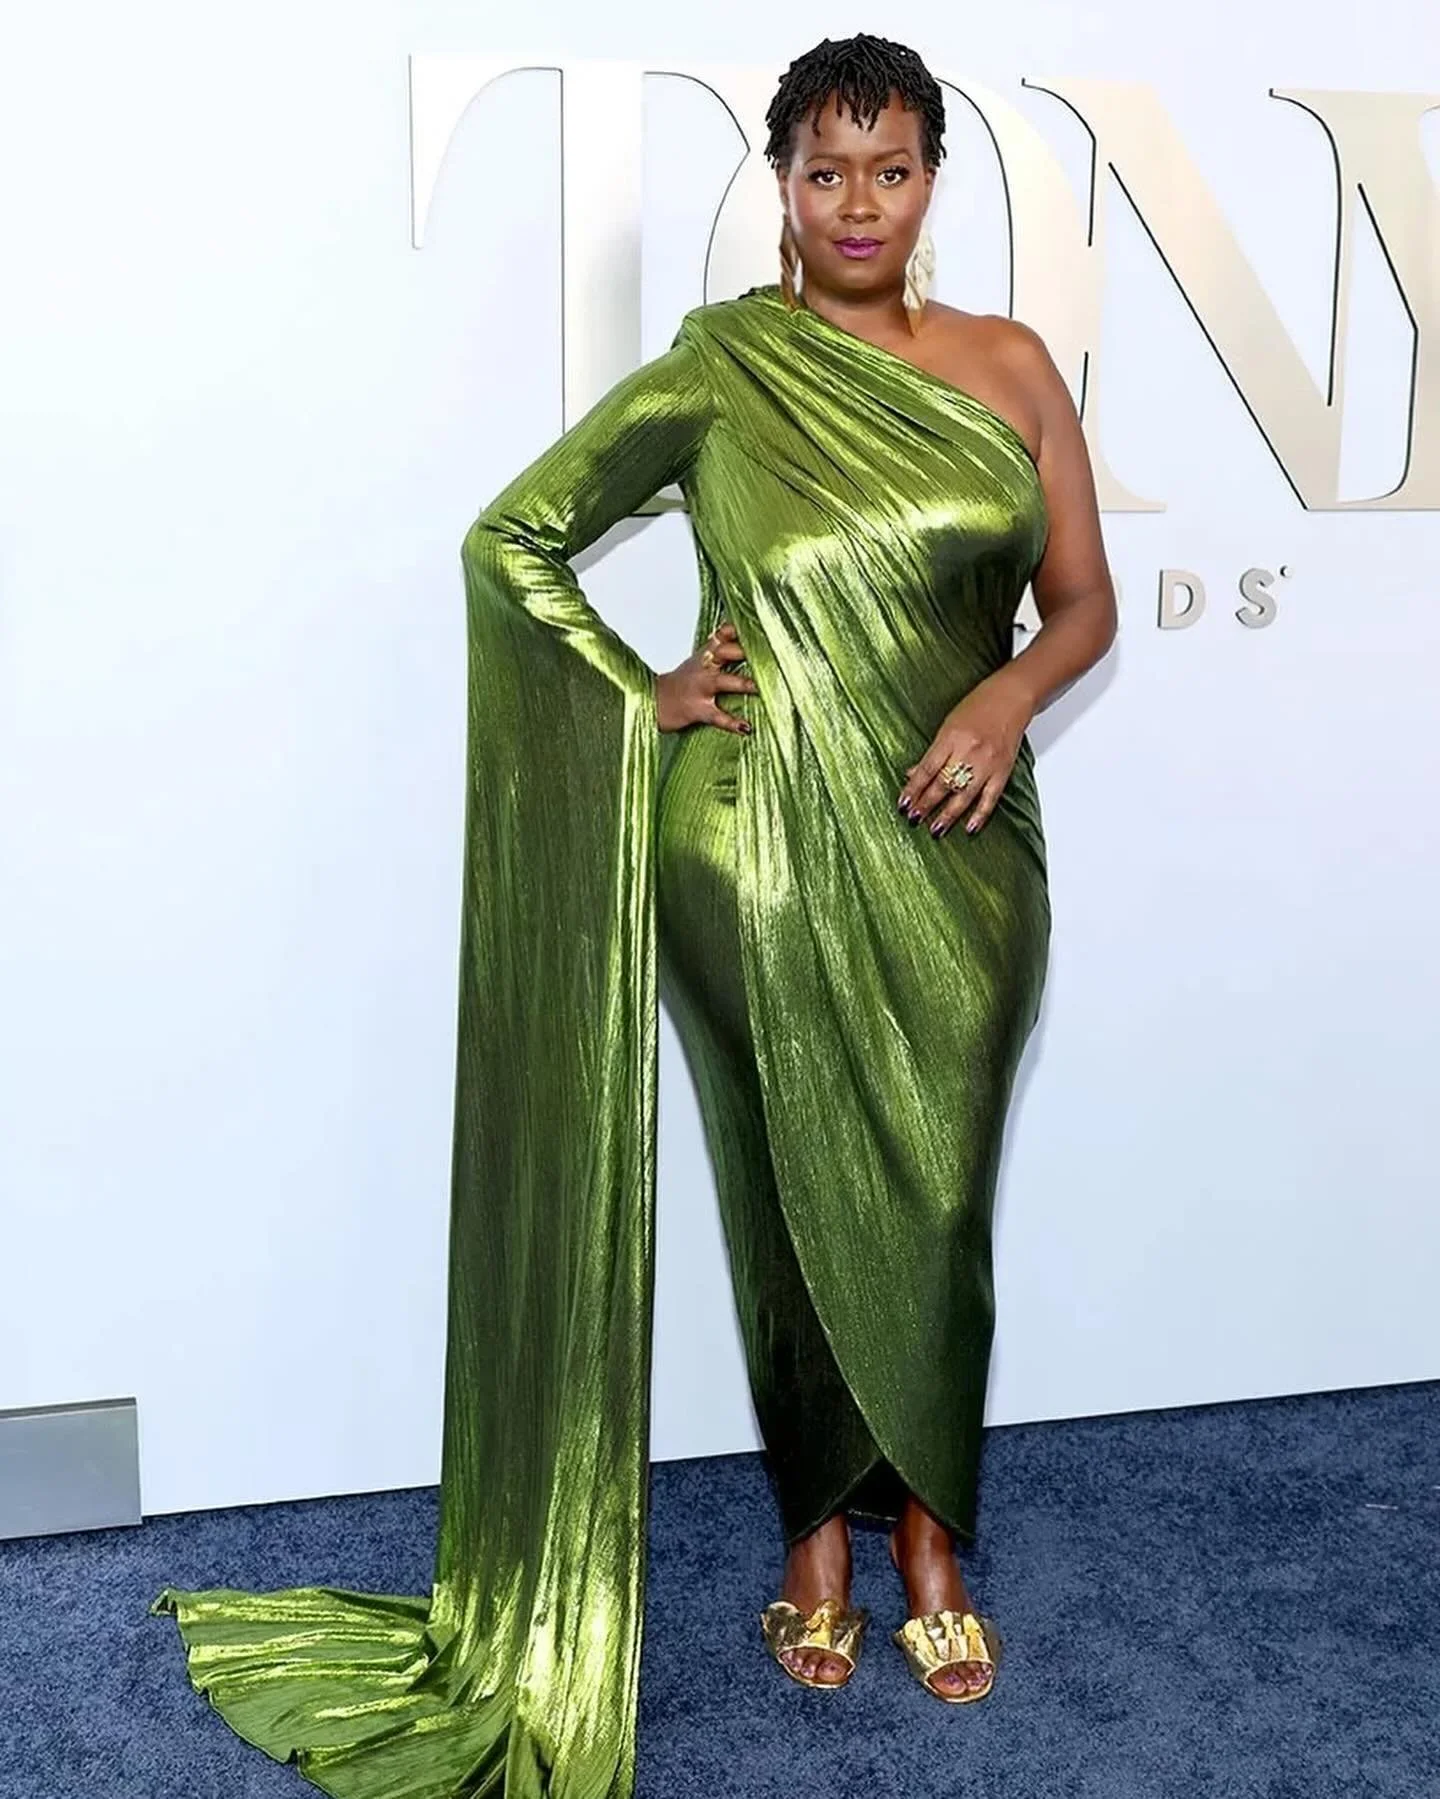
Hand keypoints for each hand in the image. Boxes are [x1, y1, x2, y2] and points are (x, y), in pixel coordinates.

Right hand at [654, 620, 757, 733]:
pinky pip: (717, 716)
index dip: (742, 629)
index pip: (725, 634)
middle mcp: (704, 667)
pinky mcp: (697, 709)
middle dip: (747, 652)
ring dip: (745, 684)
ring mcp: (700, 688)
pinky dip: (732, 723)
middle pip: (726, 652)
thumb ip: (721, 650)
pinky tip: (746, 727)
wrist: (653, 701)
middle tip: (773, 653)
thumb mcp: (699, 661)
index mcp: (706, 654)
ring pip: (724, 682)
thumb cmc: (681, 683)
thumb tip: (744, 640)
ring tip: (762, 688)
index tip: (762, 626)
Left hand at [898, 673, 1033, 836]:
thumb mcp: (947, 725)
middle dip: (926, 804)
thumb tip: (913, 775)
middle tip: (913, 818)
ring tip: (935, 830)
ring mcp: (987, 763)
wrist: (1011, 698)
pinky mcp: (1003, 770)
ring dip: (948, 815)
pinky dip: (980, 814)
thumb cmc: (978, 707)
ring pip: (964, 795)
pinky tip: (969, 828)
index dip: (914, 788)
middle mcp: (969, 751)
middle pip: (943, 784)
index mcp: (951, 737)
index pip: (927, 769)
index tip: (903, 803)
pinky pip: (990, 798)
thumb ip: (933, 753)